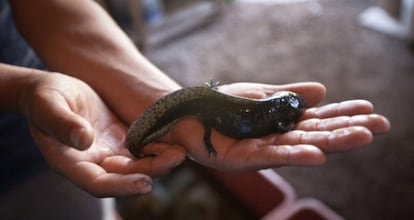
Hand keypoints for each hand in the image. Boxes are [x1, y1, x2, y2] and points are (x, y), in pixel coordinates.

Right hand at [19, 73, 184, 195]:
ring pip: (137, 164)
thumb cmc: (44, 99)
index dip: (122, 186)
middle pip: (125, 176)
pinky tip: (174, 139)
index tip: (145, 183)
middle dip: (152, 170)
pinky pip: (141, 148)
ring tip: (181, 150)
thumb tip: (84, 140)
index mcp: (71, 163)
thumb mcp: (49, 106)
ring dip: (160, 160)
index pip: (98, 184)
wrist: (52, 91)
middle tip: (177, 157)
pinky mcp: (120, 140)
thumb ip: (62, 124)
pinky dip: (157, 146)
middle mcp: (93, 163)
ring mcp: (108, 153)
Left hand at [142, 82, 389, 170]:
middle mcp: (277, 139)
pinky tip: (318, 154)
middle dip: (348, 130)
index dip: (344, 115)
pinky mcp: (243, 158)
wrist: (189, 112)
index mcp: (283, 123)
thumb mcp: (262, 94)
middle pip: (317, 134)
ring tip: (361, 137)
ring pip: (301, 146)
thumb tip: (323, 92)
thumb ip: (290, 96)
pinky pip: (271, 155)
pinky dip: (295, 155)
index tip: (371, 110)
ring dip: (331, 142)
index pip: (319, 120)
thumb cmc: (224, 104)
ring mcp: (262, 150)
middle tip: (380, 126)